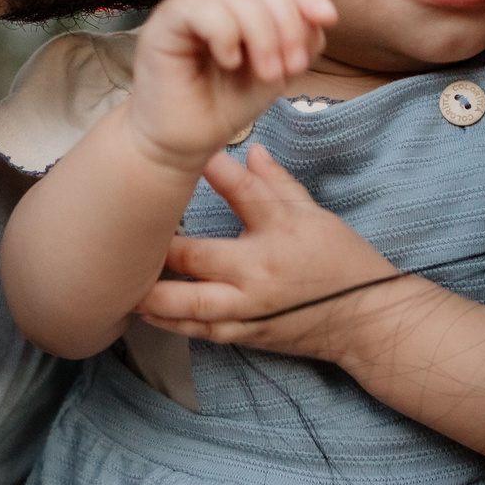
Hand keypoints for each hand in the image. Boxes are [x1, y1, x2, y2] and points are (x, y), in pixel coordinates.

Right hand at [124, 0, 336, 174]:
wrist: (187, 142)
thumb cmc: (226, 105)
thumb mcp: (278, 70)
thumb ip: (300, 40)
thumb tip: (319, 17)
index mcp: (242, 3)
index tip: (328, 19)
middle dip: (287, 22)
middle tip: (292, 66)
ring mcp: (187, 6)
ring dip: (263, 34)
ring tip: (267, 74)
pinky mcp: (164, 22)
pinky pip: (202, 9)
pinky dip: (226, 35)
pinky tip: (229, 62)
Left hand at [135, 145, 411, 364]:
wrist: (365, 318)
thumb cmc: (340, 259)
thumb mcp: (313, 213)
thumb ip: (276, 182)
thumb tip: (248, 150)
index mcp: (280, 231)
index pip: (242, 191)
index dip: (213, 169)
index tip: (184, 152)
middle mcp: (259, 272)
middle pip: (196, 258)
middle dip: (157, 249)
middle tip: (122, 232)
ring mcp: (249, 309)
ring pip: (188, 305)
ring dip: (151, 294)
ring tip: (119, 280)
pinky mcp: (246, 334)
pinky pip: (199, 332)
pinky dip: (170, 323)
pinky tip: (144, 313)